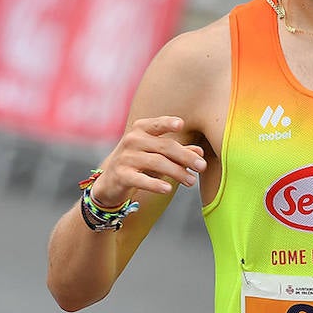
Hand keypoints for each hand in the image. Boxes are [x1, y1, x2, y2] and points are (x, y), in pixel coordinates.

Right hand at [89, 116, 204, 207]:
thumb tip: (200, 152)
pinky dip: (155, 184)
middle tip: (201, 167)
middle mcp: (132, 140)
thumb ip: (179, 152)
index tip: (181, 124)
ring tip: (191, 181)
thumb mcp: (158, 155)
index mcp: (141, 130)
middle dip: (185, 157)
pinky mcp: (121, 175)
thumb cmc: (140, 163)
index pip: (156, 124)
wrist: (111, 181)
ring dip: (177, 172)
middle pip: (164, 146)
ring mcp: (125, 157)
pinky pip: (140, 179)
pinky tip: (168, 189)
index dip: (167, 123)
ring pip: (156, 163)